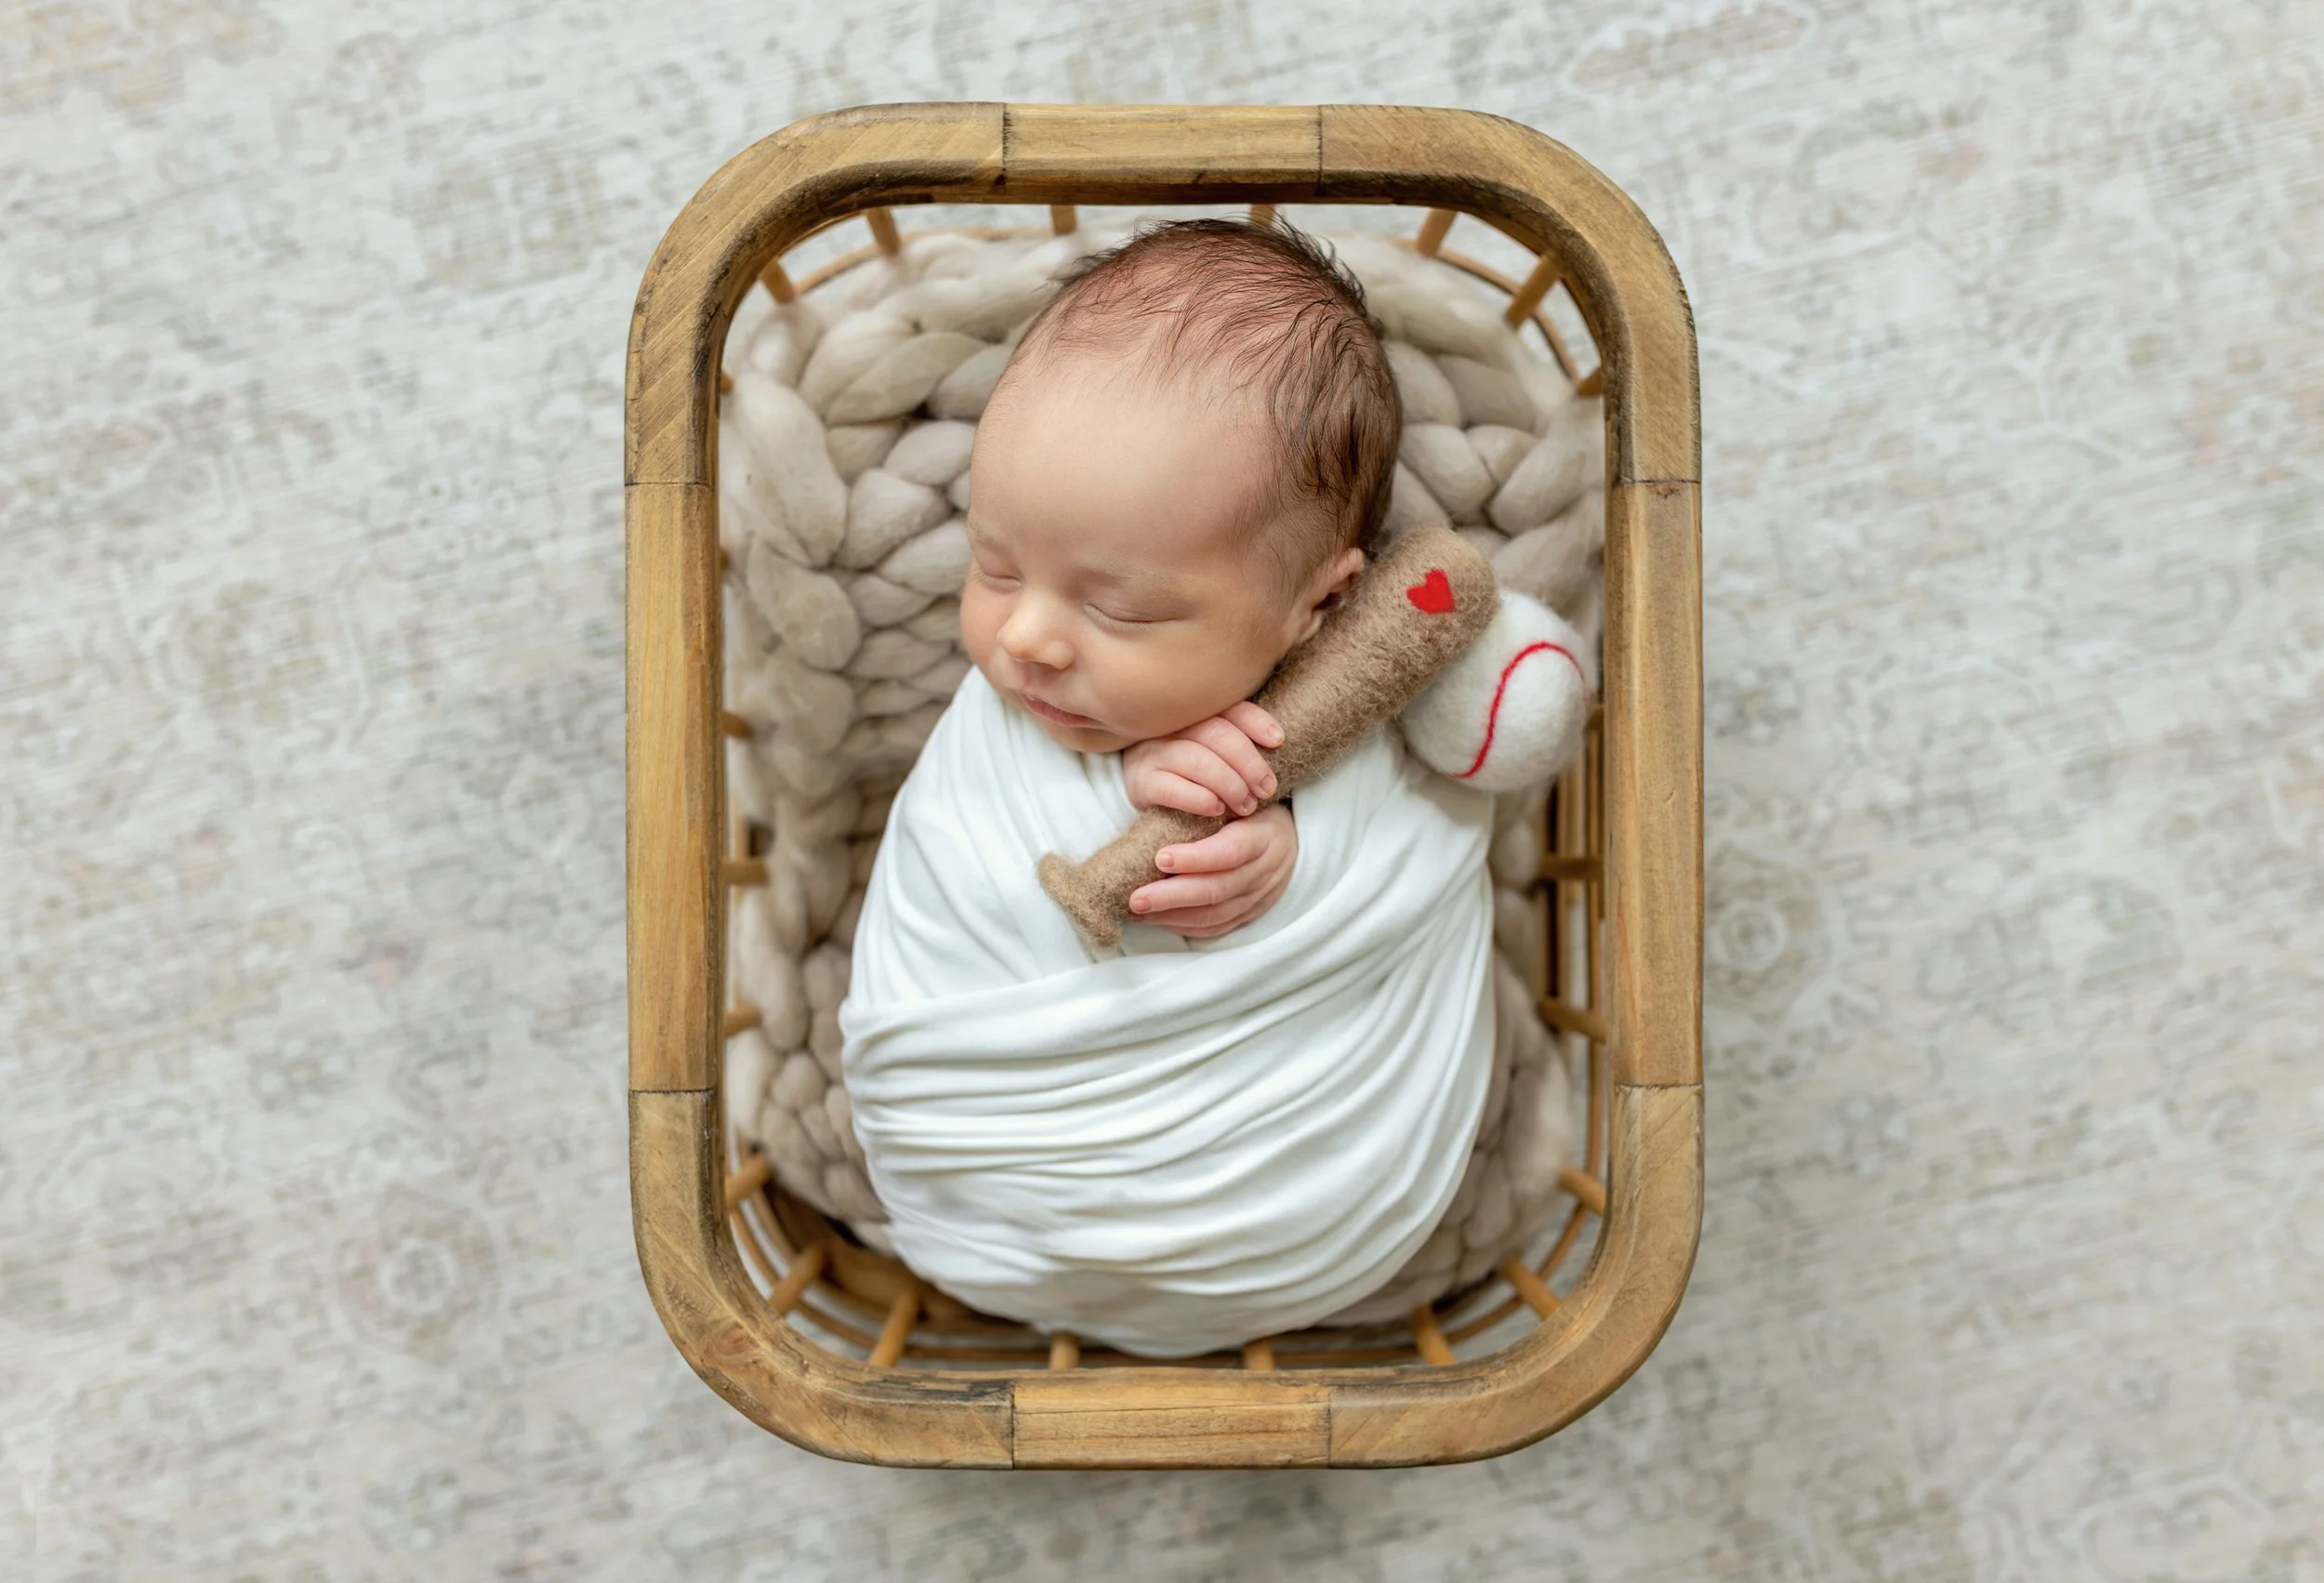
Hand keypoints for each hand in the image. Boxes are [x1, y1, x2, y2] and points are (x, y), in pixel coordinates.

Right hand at [1121, 703, 1284, 817]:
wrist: (1146, 798)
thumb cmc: (1191, 774)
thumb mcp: (1214, 751)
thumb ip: (1235, 740)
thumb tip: (1275, 740)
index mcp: (1189, 712)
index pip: (1227, 707)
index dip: (1255, 721)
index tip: (1278, 741)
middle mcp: (1167, 726)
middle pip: (1216, 733)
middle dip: (1249, 763)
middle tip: (1266, 789)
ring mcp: (1150, 753)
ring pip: (1198, 760)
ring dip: (1231, 785)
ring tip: (1247, 805)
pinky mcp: (1140, 783)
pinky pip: (1172, 788)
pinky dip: (1200, 799)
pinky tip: (1217, 809)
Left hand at [1128, 803, 1297, 938]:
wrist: (1293, 839)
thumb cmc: (1253, 811)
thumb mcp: (1240, 800)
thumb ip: (1211, 807)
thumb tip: (1159, 821)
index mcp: (1264, 836)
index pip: (1230, 852)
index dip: (1196, 858)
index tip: (1160, 858)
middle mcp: (1265, 870)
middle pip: (1217, 889)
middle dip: (1172, 896)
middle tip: (1136, 899)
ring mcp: (1259, 897)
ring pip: (1215, 915)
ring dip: (1172, 916)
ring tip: (1137, 912)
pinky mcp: (1250, 915)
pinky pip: (1216, 928)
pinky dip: (1184, 926)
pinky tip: (1157, 920)